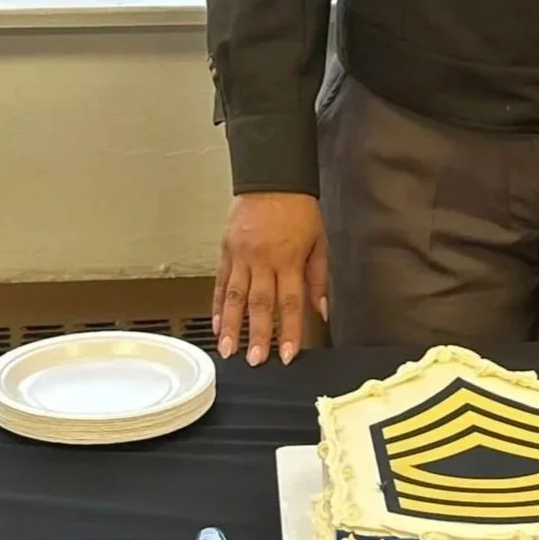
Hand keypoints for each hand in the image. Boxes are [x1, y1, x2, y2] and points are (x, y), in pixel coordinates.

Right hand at [213, 193, 328, 365]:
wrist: (271, 179)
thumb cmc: (298, 209)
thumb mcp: (319, 242)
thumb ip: (318, 278)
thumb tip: (321, 310)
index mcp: (289, 259)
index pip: (291, 302)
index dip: (290, 330)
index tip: (289, 354)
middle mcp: (263, 260)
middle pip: (260, 304)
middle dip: (257, 335)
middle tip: (255, 360)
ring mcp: (242, 256)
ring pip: (235, 297)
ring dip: (232, 326)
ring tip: (228, 350)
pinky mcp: (226, 251)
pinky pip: (220, 282)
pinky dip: (217, 305)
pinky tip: (217, 324)